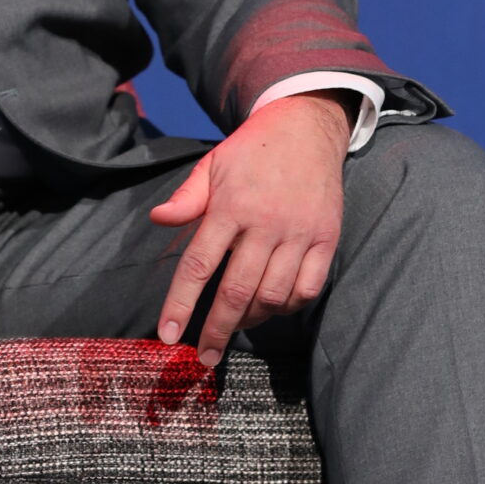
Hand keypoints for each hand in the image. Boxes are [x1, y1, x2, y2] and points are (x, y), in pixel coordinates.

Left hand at [150, 92, 351, 366]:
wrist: (306, 126)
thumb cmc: (252, 150)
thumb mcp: (212, 164)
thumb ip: (187, 197)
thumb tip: (157, 219)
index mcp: (230, 206)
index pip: (198, 265)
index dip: (180, 305)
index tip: (169, 336)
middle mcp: (266, 223)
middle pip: (236, 292)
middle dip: (216, 331)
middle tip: (204, 357)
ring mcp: (300, 233)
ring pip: (273, 296)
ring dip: (251, 319)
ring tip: (236, 324)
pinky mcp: (327, 238)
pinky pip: (308, 288)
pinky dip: (288, 306)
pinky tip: (272, 305)